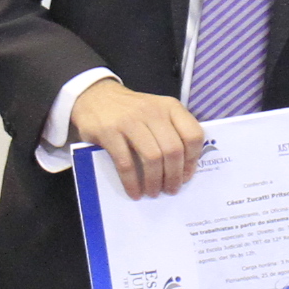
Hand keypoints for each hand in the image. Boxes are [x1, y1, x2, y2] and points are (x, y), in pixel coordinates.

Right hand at [71, 80, 206, 198]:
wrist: (95, 96)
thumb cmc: (131, 111)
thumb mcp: (156, 111)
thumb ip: (172, 131)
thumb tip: (183, 169)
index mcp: (170, 107)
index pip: (193, 135)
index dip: (192, 160)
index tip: (186, 176)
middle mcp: (153, 112)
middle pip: (173, 150)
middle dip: (173, 176)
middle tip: (170, 190)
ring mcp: (130, 121)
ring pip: (152, 158)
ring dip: (154, 181)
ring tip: (153, 192)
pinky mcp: (109, 131)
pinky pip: (126, 163)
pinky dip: (132, 182)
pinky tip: (134, 192)